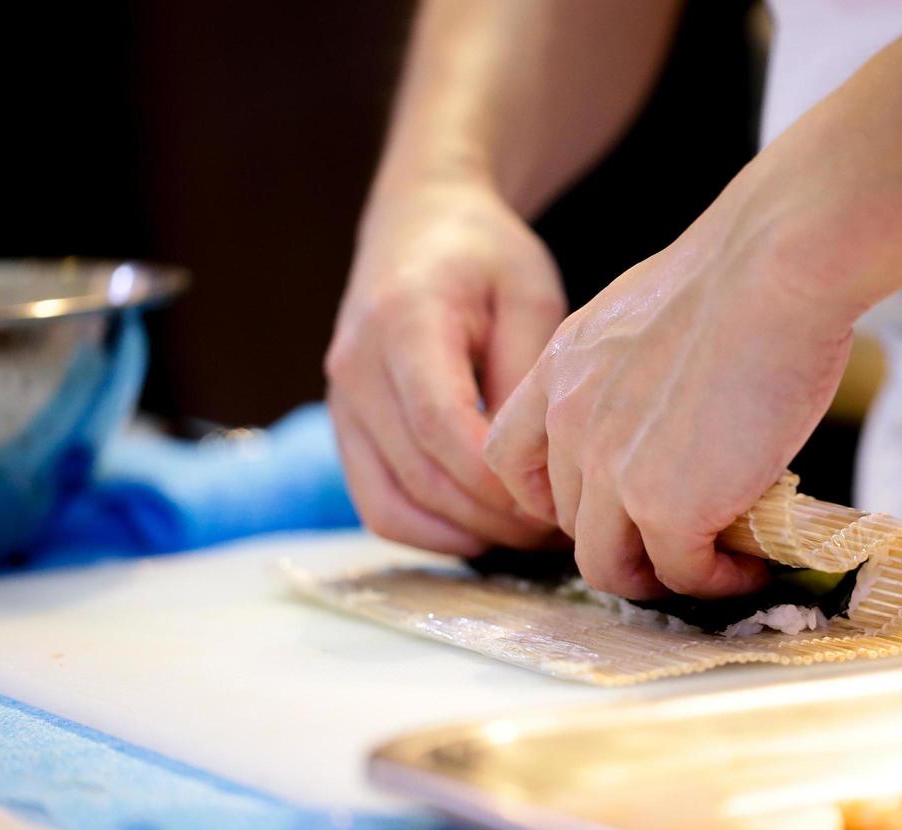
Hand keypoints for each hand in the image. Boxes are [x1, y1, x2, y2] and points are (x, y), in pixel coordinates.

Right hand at [326, 178, 564, 554]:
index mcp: (403, 321)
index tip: (554, 498)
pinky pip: (377, 505)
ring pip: (393, 503)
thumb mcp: (529, 294)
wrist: (418, 224)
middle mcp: (356, 367)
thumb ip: (526, 375)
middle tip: (559, 527)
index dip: (495, 477)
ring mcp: (343, 403)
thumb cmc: (486, 255)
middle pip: (420, 474)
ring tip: (529, 533)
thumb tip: (532, 465)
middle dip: (495, 515)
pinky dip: (429, 532)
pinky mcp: (346, 429)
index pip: (439, 423)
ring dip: (466, 532)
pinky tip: (483, 530)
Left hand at [485, 187, 856, 598]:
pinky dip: (715, 583)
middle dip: (620, 539)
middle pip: (565, 521)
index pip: (509, 457)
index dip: (547, 496)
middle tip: (680, 541)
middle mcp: (570, 422)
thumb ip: (633, 370)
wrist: (776, 267)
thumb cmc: (742, 273)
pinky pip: (681, 575)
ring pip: (608, 566)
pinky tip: (751, 568)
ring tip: (715, 565)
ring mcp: (610, 470)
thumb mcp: (648, 313)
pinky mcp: (665, 507)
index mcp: (561, 369)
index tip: (602, 506)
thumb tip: (672, 414)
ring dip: (660, 577)